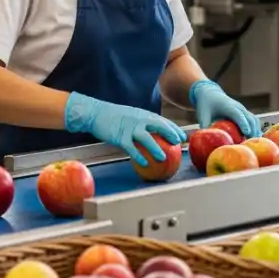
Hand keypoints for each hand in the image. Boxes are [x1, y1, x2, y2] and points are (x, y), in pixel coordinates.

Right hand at [64, 92, 186, 166]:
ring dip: (156, 148)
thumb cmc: (115, 116)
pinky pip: (131, 148)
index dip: (174, 129)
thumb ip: (143, 123)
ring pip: (146, 138)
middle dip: (170, 134)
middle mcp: (138, 119)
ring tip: (164, 158)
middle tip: (178, 144)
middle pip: (158, 126)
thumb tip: (156, 133)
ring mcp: (129, 128)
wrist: (96, 113)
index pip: (162, 121)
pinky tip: (145, 164)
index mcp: (143, 114)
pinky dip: (139, 156)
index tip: (182, 137)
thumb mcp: (132, 116)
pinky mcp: (120, 137)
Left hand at [190, 80, 260, 138]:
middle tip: (252, 144)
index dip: (243, 123)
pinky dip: (255, 128)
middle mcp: (238, 107)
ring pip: (253, 119)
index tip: (247, 133)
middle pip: (249, 118)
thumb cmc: (206, 104)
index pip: (238, 115)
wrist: (210, 93)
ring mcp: (242, 109)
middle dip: (253, 130)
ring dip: (256, 130)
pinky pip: (253, 120)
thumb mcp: (202, 114)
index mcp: (228, 106)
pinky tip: (254, 139)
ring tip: (254, 144)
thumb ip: (204, 125)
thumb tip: (205, 139)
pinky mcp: (243, 112)